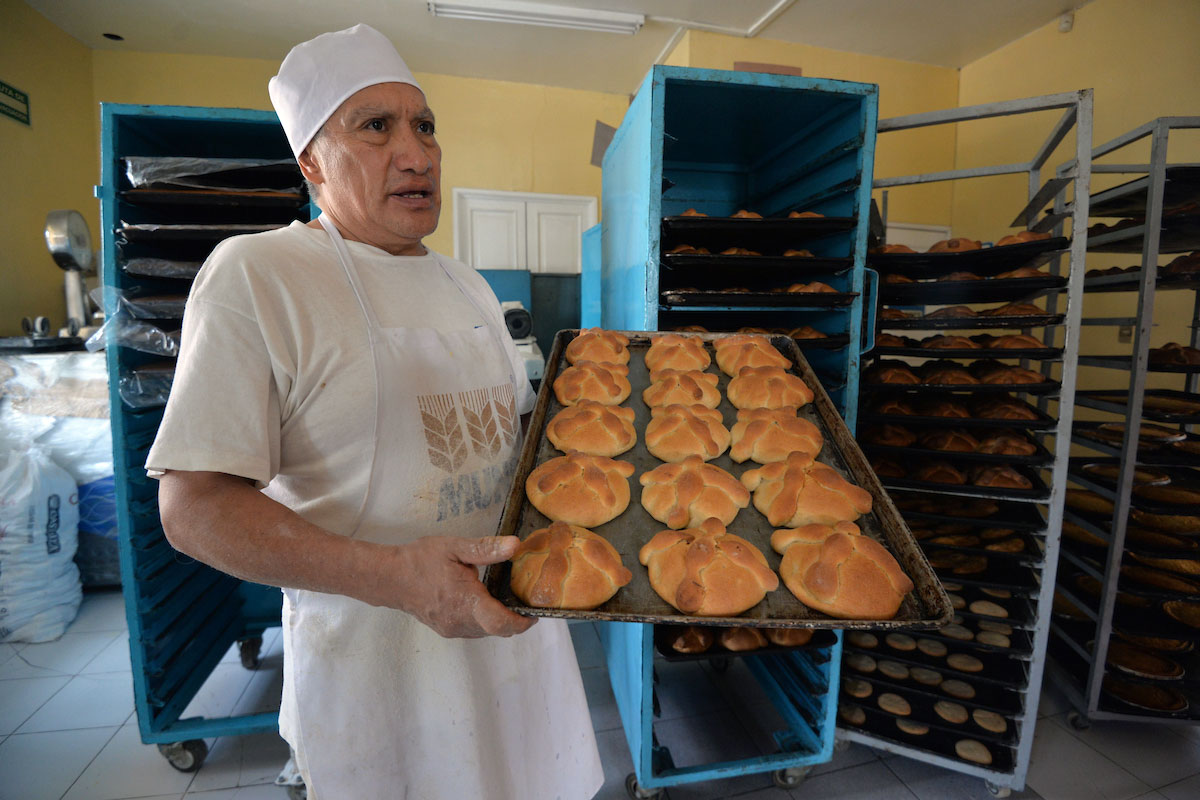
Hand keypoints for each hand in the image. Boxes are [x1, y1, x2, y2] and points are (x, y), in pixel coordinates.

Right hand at [381, 535, 536, 638]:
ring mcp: (452, 629)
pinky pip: (473, 630)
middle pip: (498, 630)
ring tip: (506, 598)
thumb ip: (486, 549)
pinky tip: (483, 601)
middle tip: (523, 599)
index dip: (522, 622)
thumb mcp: (455, 547)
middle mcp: (461, 622)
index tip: (534, 612)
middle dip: (514, 619)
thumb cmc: (420, 560)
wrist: (388, 578)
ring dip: (499, 620)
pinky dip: (484, 620)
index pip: (502, 624)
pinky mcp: (445, 629)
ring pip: (486, 631)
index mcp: (466, 602)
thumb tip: (515, 545)